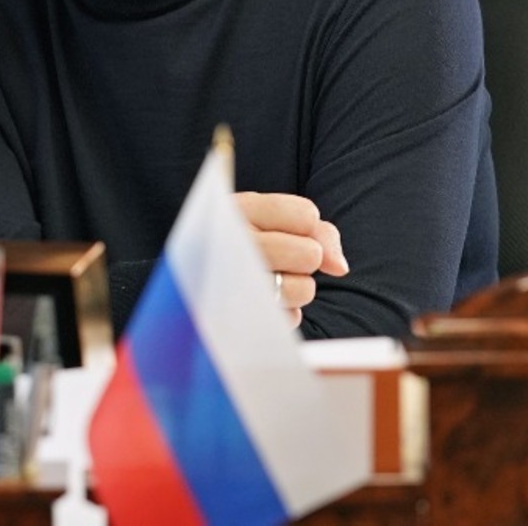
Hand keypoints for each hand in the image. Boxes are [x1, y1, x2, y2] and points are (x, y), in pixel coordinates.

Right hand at [234, 192, 348, 327]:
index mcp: (239, 210)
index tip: (291, 229)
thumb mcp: (271, 219)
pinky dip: (286, 310)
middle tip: (287, 258)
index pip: (306, 215)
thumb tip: (340, 267)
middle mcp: (234, 244)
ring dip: (299, 286)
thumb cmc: (244, 239)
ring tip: (276, 278)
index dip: (308, 225)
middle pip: (310, 254)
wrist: (187, 274)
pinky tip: (266, 298)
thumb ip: (319, 232)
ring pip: (304, 289)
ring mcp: (235, 283)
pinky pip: (290, 317)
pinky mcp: (240, 315)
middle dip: (308, 257)